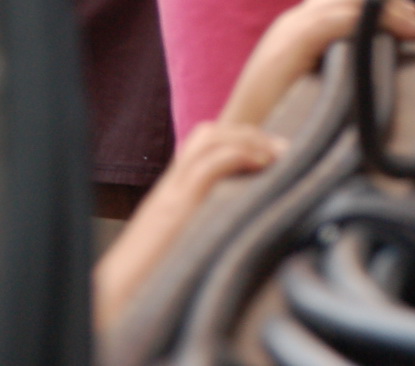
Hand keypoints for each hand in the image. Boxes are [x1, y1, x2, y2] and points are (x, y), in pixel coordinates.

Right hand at [93, 122, 286, 327]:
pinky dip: (239, 155)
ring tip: (275, 154)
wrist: (119, 294)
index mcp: (172, 188)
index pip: (204, 143)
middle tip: (281, 149)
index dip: (240, 139)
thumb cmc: (152, 274)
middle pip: (208, 134)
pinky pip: (209, 165)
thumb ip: (201, 218)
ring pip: (208, 139)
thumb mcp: (180, 237)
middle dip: (249, 133)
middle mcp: (171, 183)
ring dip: (248, 140)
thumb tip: (239, 216)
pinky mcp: (176, 208)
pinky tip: (261, 165)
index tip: (271, 151)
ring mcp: (172, 192)